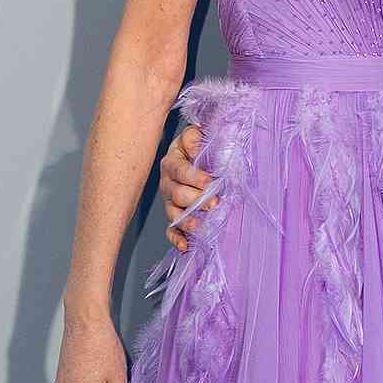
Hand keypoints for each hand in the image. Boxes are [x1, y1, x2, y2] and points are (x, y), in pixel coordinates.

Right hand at [160, 123, 212, 252]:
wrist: (193, 157)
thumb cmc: (196, 148)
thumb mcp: (195, 136)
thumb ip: (194, 136)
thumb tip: (195, 142)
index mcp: (172, 163)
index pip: (179, 170)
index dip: (194, 177)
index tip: (210, 181)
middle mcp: (167, 184)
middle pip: (176, 194)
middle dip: (196, 200)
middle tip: (214, 202)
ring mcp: (170, 203)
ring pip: (173, 214)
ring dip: (187, 221)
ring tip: (200, 226)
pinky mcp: (174, 217)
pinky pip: (171, 230)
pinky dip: (177, 239)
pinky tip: (185, 246)